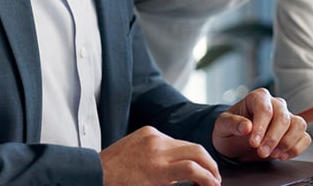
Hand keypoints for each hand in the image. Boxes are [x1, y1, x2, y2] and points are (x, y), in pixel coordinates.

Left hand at [100, 126, 220, 185]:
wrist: (97, 171)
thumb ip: (176, 184)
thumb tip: (195, 182)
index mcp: (158, 169)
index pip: (194, 169)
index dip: (209, 179)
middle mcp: (157, 148)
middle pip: (197, 150)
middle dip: (210, 164)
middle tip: (214, 177)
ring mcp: (153, 136)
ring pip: (185, 143)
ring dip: (195, 156)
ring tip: (199, 170)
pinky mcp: (148, 130)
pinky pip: (170, 138)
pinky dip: (178, 149)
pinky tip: (177, 160)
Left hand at [212, 88, 310, 162]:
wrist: (235, 142)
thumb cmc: (230, 130)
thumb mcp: (222, 125)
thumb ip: (232, 123)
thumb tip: (246, 126)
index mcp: (258, 98)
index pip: (265, 108)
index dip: (261, 126)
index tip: (253, 142)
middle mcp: (275, 104)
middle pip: (283, 117)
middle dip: (273, 138)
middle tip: (261, 152)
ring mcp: (287, 117)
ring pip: (298, 125)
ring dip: (287, 142)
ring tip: (274, 154)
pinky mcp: (294, 132)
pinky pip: (304, 137)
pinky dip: (296, 148)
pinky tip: (282, 155)